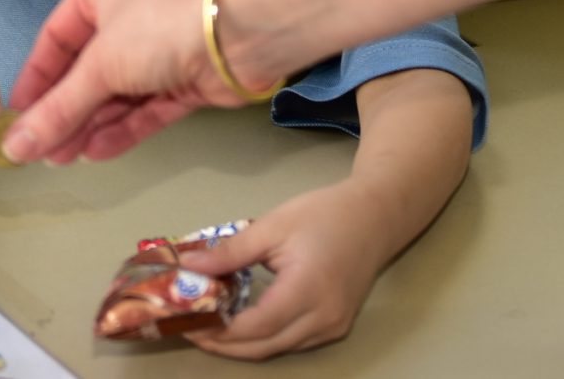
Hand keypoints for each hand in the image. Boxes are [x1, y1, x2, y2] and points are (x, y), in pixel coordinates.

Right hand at [3, 0, 230, 163]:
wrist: (242, 34)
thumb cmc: (158, 27)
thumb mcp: (100, 66)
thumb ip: (58, 110)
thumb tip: (13, 147)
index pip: (56, 38)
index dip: (35, 79)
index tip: (16, 116)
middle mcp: (128, 16)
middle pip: (86, 71)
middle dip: (63, 111)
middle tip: (37, 150)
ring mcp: (159, 51)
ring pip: (115, 94)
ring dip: (88, 126)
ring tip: (60, 160)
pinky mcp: (185, 82)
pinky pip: (144, 109)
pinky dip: (120, 130)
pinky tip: (94, 154)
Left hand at [176, 183, 389, 361]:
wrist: (375, 218)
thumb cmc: (324, 214)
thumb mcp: (272, 225)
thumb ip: (231, 252)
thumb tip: (188, 268)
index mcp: (307, 290)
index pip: (256, 326)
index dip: (219, 331)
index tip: (188, 322)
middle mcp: (323, 318)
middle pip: (265, 346)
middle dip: (224, 344)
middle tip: (190, 328)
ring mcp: (333, 326)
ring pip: (279, 348)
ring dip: (243, 344)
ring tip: (210, 325)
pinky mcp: (336, 326)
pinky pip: (294, 342)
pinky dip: (265, 338)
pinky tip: (242, 322)